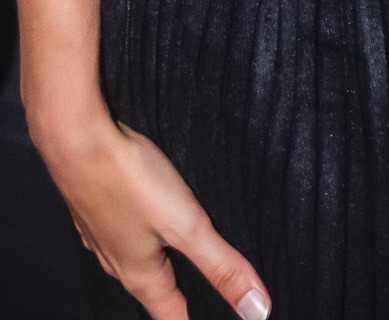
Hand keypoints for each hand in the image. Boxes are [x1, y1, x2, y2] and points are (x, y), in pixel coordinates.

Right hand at [40, 111, 269, 319]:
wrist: (76, 141)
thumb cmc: (131, 182)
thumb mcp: (186, 225)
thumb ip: (221, 265)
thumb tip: (257, 310)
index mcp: (140, 274)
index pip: (169, 314)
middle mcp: (116, 260)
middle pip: (150, 288)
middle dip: (173, 296)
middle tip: (193, 298)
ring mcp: (101, 233)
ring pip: (132, 259)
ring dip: (154, 264)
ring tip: (172, 264)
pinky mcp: (95, 206)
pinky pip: (120, 231)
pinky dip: (137, 234)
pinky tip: (143, 221)